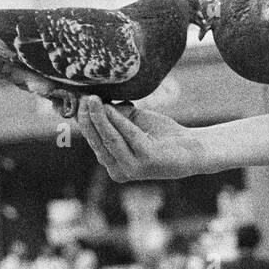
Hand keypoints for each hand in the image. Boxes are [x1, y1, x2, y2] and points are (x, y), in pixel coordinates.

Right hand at [74, 97, 205, 181]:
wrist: (193, 148)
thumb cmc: (161, 135)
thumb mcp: (134, 123)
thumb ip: (116, 116)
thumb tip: (95, 102)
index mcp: (113, 163)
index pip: (93, 141)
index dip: (83, 121)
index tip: (76, 101)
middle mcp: (118, 170)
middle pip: (97, 142)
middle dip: (87, 119)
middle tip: (81, 98)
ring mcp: (132, 168)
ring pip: (110, 140)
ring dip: (99, 118)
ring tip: (92, 100)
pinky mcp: (147, 162)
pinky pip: (128, 137)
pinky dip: (118, 121)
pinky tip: (109, 107)